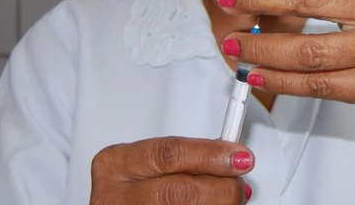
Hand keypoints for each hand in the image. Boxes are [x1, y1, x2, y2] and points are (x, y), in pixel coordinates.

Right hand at [90, 137, 253, 204]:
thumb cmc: (135, 189)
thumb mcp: (149, 165)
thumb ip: (186, 158)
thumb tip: (232, 156)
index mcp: (115, 164)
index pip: (169, 154)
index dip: (210, 155)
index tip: (240, 157)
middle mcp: (115, 196)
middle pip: (178, 191)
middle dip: (219, 189)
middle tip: (238, 187)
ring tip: (227, 201)